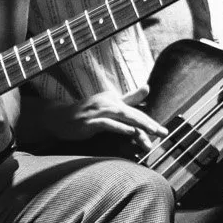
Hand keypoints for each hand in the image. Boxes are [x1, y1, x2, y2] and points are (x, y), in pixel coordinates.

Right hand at [50, 87, 166, 147]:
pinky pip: (108, 124)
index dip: (149, 121)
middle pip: (132, 113)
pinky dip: (120, 127)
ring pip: (123, 117)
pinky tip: (130, 132)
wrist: (60, 118)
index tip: (163, 131)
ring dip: (138, 126)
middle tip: (163, 133)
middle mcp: (107, 102)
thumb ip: (129, 98)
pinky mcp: (90, 122)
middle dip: (149, 123)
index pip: (135, 111)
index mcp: (113, 98)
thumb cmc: (87, 112)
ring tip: (151, 135)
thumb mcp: (109, 104)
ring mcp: (98, 112)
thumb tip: (148, 87)